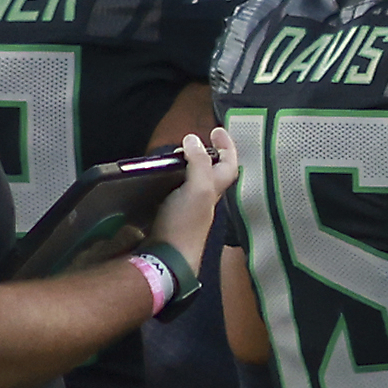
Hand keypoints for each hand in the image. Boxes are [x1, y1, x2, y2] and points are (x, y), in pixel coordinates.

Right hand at [152, 126, 240, 266]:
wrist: (165, 258)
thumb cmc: (185, 223)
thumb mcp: (198, 189)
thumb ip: (199, 163)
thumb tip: (192, 140)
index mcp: (214, 191)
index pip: (229, 165)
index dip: (227, 146)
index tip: (217, 129)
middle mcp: (205, 199)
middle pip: (213, 172)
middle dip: (206, 154)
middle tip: (190, 142)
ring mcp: (188, 208)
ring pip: (194, 181)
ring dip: (187, 166)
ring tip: (174, 155)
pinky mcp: (171, 216)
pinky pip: (176, 191)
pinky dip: (171, 179)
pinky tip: (159, 177)